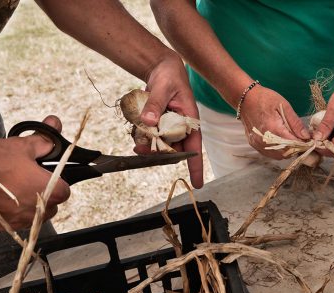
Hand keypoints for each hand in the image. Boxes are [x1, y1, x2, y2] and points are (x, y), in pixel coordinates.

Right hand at [0, 116, 70, 230]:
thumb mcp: (19, 147)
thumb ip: (42, 140)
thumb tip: (54, 124)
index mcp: (50, 191)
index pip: (65, 189)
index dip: (55, 179)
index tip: (44, 172)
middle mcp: (40, 210)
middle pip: (50, 202)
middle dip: (41, 189)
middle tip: (24, 176)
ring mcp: (21, 221)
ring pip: (33, 212)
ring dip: (26, 200)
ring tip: (10, 185)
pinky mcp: (5, 227)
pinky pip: (16, 219)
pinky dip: (11, 208)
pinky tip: (0, 196)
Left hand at [133, 53, 203, 188]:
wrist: (162, 68)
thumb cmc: (170, 76)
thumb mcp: (163, 88)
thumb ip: (154, 104)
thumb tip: (148, 122)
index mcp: (190, 120)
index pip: (195, 147)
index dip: (196, 166)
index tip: (197, 184)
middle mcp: (182, 127)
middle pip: (173, 149)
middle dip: (158, 153)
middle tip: (140, 150)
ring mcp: (170, 127)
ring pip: (161, 145)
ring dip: (148, 145)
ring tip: (136, 140)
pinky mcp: (160, 124)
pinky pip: (153, 137)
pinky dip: (143, 136)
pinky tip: (136, 130)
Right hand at [239, 85, 309, 159]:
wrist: (245, 98)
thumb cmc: (265, 99)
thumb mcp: (284, 106)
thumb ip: (295, 123)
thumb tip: (306, 136)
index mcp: (273, 128)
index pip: (293, 144)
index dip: (303, 144)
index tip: (309, 141)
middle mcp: (264, 139)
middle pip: (286, 153)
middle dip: (296, 148)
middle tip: (301, 140)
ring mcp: (257, 143)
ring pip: (278, 156)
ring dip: (287, 151)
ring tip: (291, 140)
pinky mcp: (254, 144)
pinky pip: (269, 154)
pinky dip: (278, 151)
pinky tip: (281, 141)